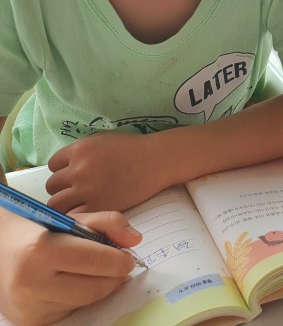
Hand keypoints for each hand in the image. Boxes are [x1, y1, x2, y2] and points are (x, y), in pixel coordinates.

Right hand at [0, 209, 140, 324]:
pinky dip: (79, 298)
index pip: (97, 261)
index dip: (120, 260)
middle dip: (113, 277)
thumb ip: (108, 222)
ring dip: (98, 288)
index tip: (128, 257)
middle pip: (94, 289)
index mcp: (40, 249)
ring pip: (84, 303)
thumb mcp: (72, 218)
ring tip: (93, 272)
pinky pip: (69, 312)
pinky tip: (72, 283)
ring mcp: (27, 307)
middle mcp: (29, 282)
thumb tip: (135, 240)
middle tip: (119, 266)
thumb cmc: (40, 231)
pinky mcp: (29, 322)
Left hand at [46, 132, 165, 212]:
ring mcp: (88, 189)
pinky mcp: (99, 205)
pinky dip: (77, 215)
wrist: (157, 161)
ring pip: (57, 203)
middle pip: (52, 185)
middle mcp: (80, 168)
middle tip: (76, 190)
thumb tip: (62, 166)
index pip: (53, 165)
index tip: (72, 175)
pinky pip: (73, 216)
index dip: (62, 170)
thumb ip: (80, 151)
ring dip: (65, 204)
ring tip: (79, 202)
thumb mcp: (102, 140)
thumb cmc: (133, 149)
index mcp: (80, 149)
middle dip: (62, 188)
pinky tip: (87, 210)